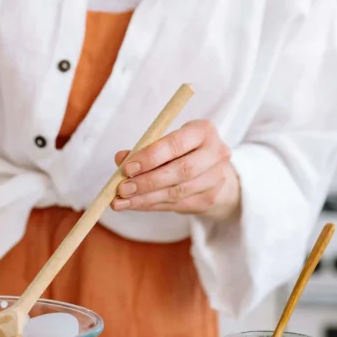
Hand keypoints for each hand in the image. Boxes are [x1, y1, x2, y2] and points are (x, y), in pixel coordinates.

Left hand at [111, 120, 240, 221]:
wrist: (213, 170)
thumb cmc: (183, 150)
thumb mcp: (166, 141)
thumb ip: (144, 148)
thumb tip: (120, 159)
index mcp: (203, 131)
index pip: (176, 144)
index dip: (150, 157)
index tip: (126, 168)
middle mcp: (215, 154)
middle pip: (180, 171)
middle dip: (147, 181)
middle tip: (122, 189)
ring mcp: (215, 179)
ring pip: (177, 192)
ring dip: (145, 198)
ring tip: (121, 201)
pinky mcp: (209, 199)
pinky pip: (176, 205)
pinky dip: (151, 205)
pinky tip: (134, 204)